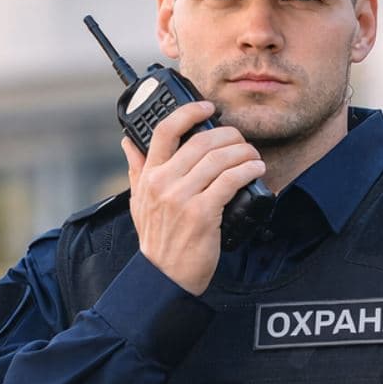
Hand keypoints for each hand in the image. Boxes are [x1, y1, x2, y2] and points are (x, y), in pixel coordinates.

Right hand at [121, 101, 265, 294]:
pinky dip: (247, 170)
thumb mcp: (138, 202)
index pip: (165, 130)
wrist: (164, 276)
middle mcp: (163, 182)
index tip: (207, 107)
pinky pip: (230, 181)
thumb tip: (127, 142)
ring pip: (219, 159)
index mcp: (149, 175)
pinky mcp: (202, 213)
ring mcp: (182, 197)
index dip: (188, 112)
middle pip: (201, 142)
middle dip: (228, 135)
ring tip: (252, 155)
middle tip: (240, 139)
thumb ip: (136, 170)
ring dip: (243, 152)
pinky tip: (256, 169)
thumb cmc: (157, 240)